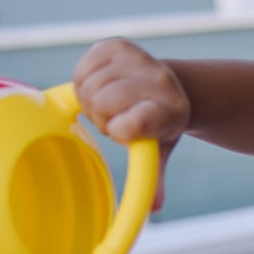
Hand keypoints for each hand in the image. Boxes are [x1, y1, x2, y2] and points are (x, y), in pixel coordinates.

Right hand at [73, 38, 189, 210]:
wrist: (168, 85)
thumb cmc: (158, 125)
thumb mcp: (159, 151)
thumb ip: (154, 177)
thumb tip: (155, 208)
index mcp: (171, 112)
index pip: (136, 123)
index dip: (123, 130)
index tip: (125, 132)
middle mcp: (159, 81)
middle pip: (104, 105)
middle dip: (102, 118)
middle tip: (113, 121)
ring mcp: (139, 59)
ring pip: (89, 87)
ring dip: (91, 102)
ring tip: (108, 105)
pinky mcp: (118, 45)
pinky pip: (82, 70)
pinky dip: (83, 82)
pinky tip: (99, 86)